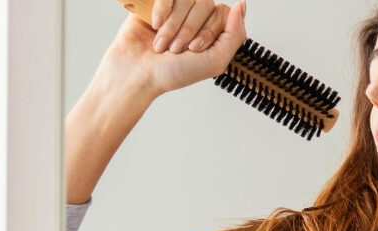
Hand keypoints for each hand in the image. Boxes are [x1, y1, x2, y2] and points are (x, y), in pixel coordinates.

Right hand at [95, 0, 246, 97]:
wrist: (135, 75)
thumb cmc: (171, 74)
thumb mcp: (215, 62)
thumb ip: (236, 34)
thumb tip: (242, 4)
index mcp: (211, 29)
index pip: (222, 12)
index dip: (209, 30)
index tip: (194, 49)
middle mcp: (194, 16)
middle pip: (205, 3)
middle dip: (189, 30)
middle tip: (176, 50)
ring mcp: (174, 7)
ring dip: (173, 25)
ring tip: (162, 45)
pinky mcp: (154, 2)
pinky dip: (161, 9)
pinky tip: (154, 25)